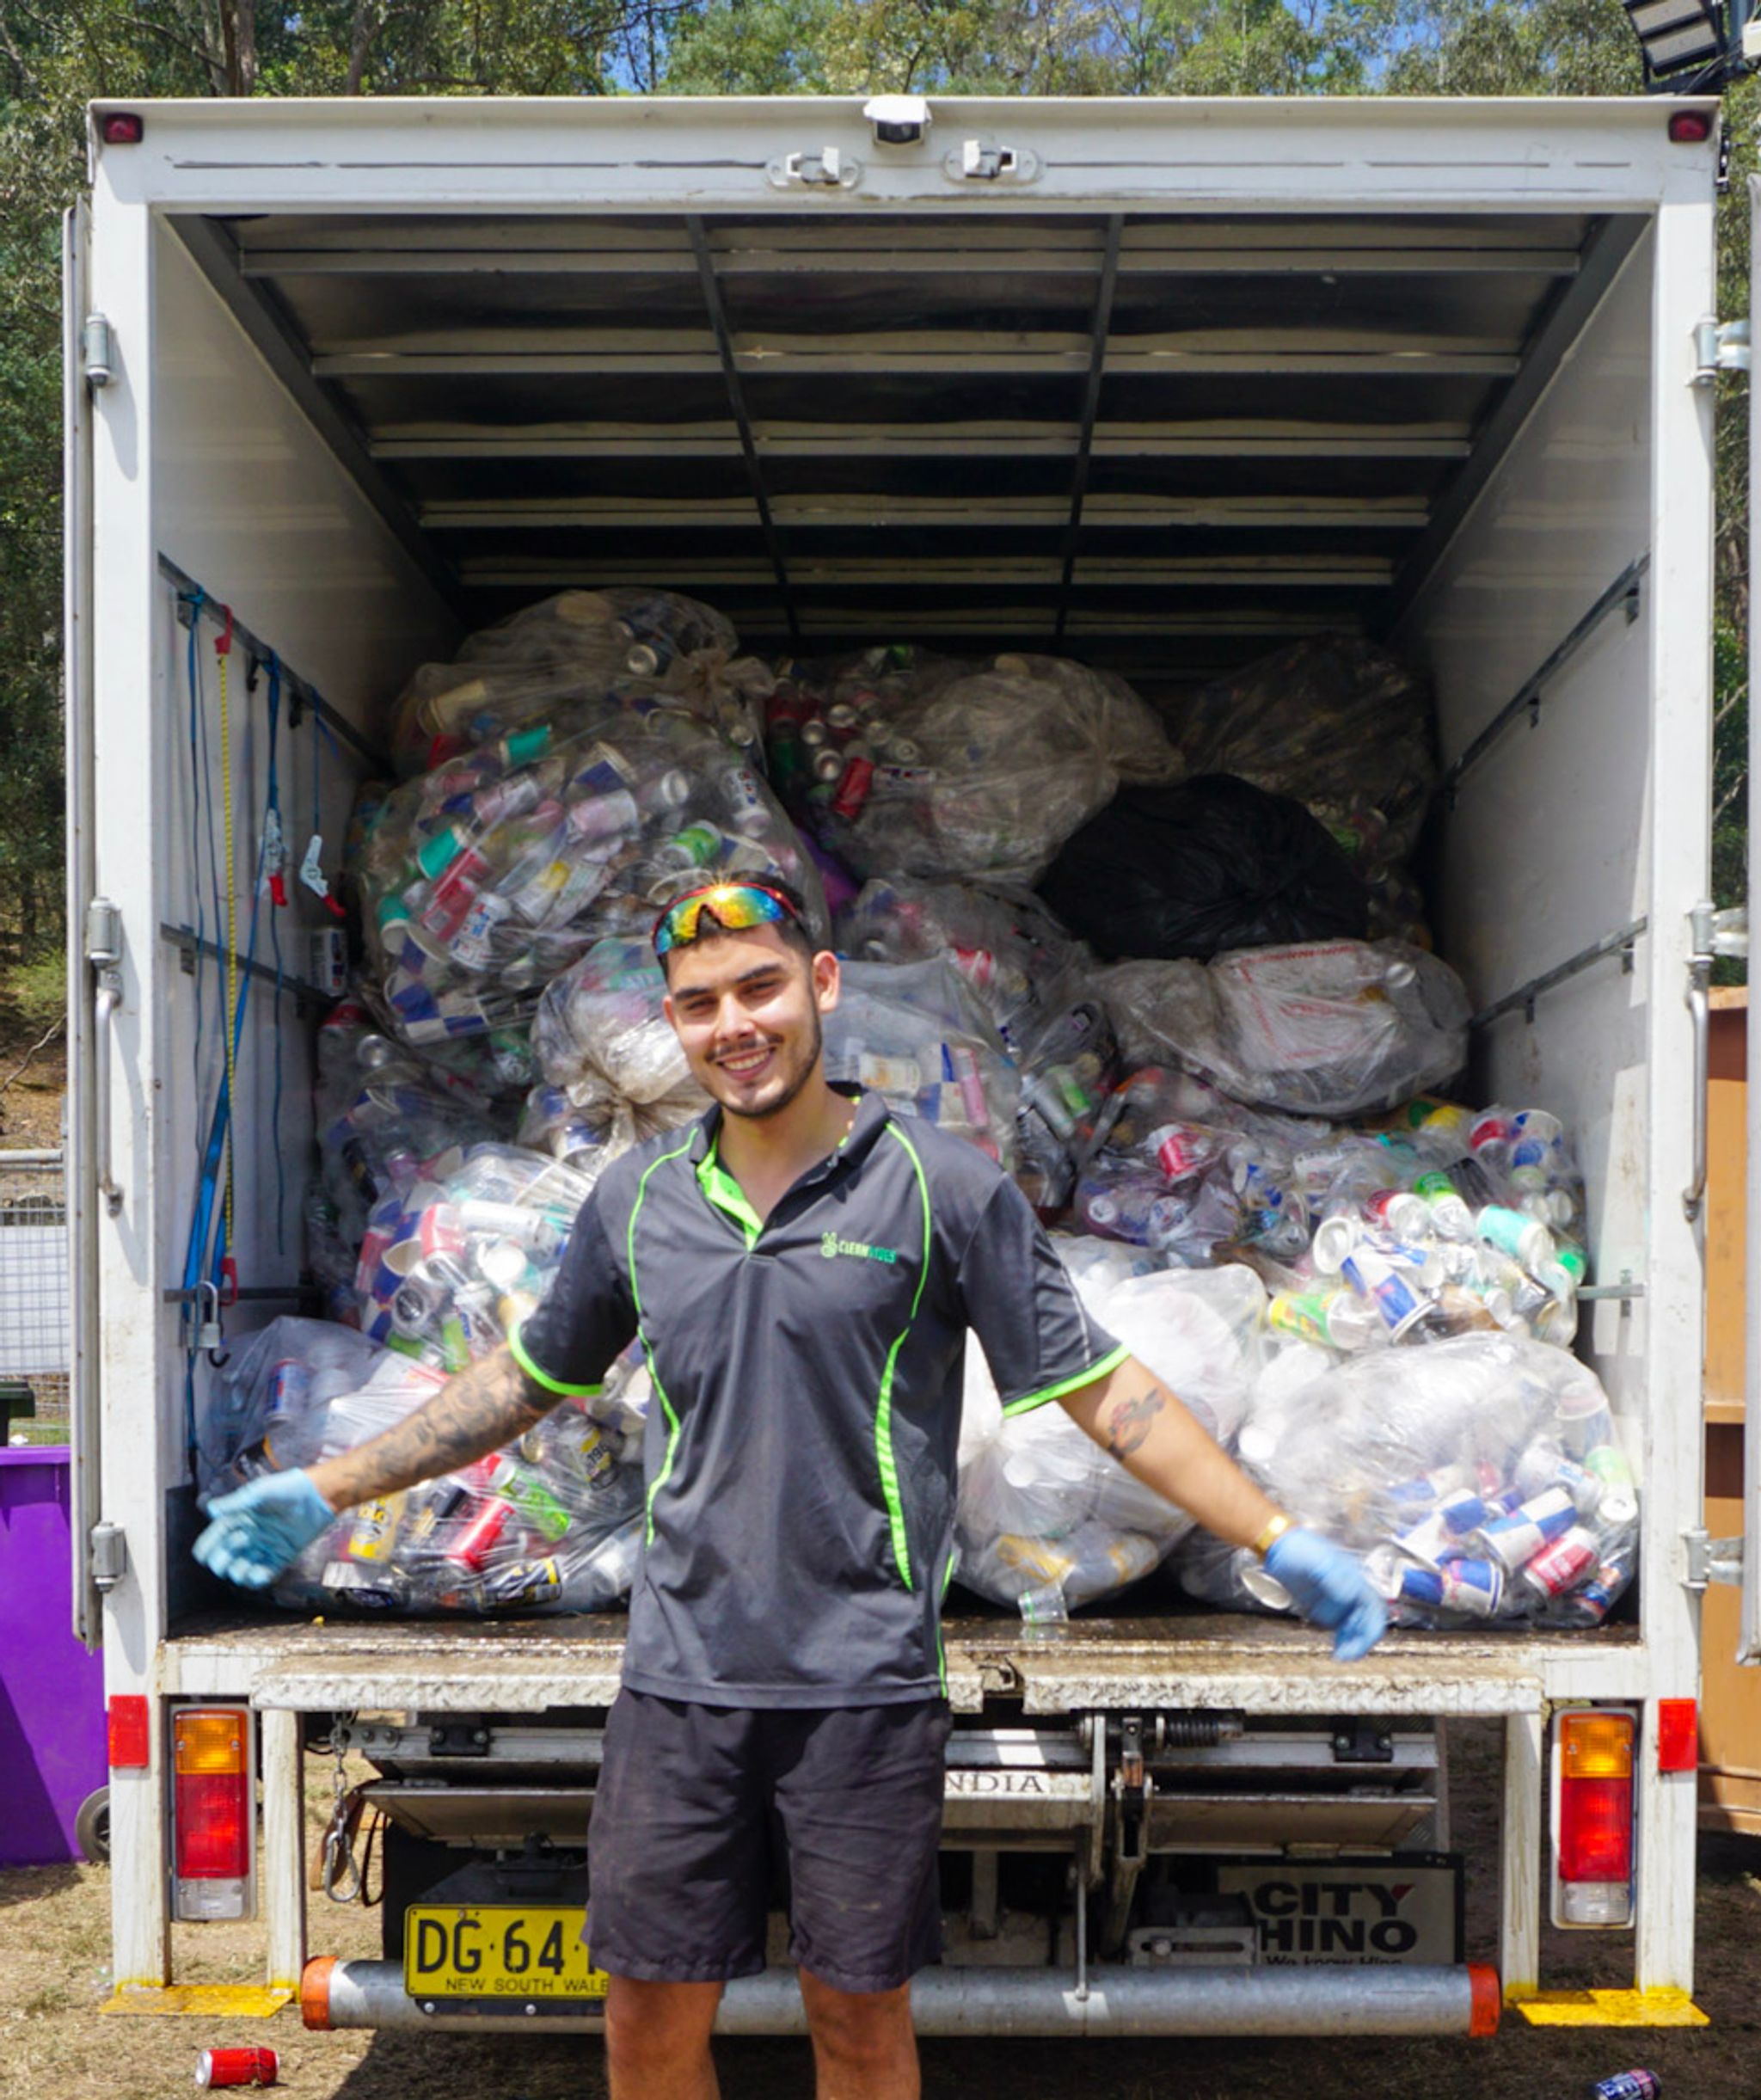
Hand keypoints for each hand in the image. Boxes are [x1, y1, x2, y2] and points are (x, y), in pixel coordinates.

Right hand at [194, 1470, 336, 1588]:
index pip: (215, 1536)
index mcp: (239, 1519)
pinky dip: (257, 1579)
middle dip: (221, 1562)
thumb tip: (210, 1509)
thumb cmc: (287, 1489)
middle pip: (224, 1556)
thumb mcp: (259, 1492)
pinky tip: (259, 1574)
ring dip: (237, 1573)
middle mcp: (249, 1535)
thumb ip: (235, 1503)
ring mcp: (264, 1547)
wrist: (317, 1497)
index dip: (207, 1547)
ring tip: (241, 1570)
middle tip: (227, 1559)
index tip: (202, 1556)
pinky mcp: (281, 1557)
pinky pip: (264, 1574)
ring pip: (241, 1569)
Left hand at [1263, 1526, 1387, 1661]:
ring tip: (1340, 1656)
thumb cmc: (1300, 1549)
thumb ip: (1334, 1578)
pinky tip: (1336, 1650)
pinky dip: (1341, 1641)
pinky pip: (1339, 1629)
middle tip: (1346, 1656)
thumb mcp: (1318, 1561)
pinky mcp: (1324, 1608)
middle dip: (1361, 1641)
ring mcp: (1338, 1601)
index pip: (1374, 1609)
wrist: (1279, 1546)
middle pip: (1366, 1623)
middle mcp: (1350, 1593)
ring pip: (1354, 1629)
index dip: (1371, 1628)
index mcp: (1355, 1580)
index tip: (1361, 1643)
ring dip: (1352, 1644)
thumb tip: (1350, 1595)